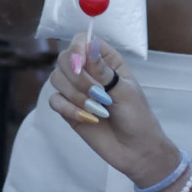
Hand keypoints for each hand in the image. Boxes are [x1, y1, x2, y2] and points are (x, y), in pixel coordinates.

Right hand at [47, 33, 182, 189]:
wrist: (136, 152)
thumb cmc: (138, 117)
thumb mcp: (125, 92)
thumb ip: (103, 71)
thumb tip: (88, 44)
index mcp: (105, 60)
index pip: (82, 39)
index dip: (77, 48)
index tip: (81, 64)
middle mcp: (88, 71)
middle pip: (64, 58)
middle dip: (78, 78)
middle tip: (98, 95)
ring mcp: (76, 90)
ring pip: (56, 78)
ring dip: (75, 95)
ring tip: (98, 110)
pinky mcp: (68, 108)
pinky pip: (54, 100)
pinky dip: (69, 109)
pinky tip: (88, 118)